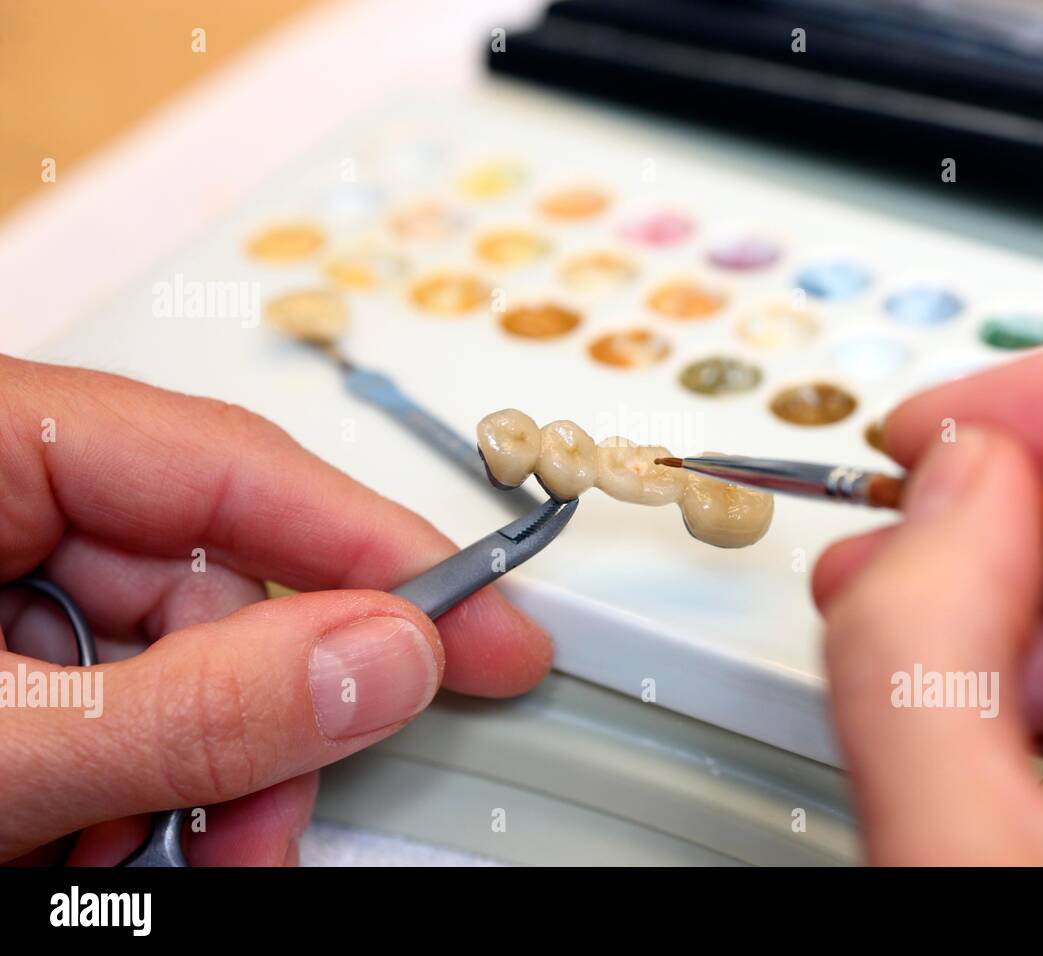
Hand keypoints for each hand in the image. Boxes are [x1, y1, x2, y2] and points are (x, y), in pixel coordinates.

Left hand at [0, 356, 550, 864]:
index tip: (482, 628)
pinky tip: (101, 841)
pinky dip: (138, 778)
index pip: (233, 466)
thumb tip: (385, 657)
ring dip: (199, 773)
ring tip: (163, 860)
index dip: (378, 549)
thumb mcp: (5, 745)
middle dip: (260, 723)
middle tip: (265, 826)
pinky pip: (115, 693)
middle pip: (209, 581)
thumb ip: (197, 703)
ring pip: (173, 655)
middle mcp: (1, 493)